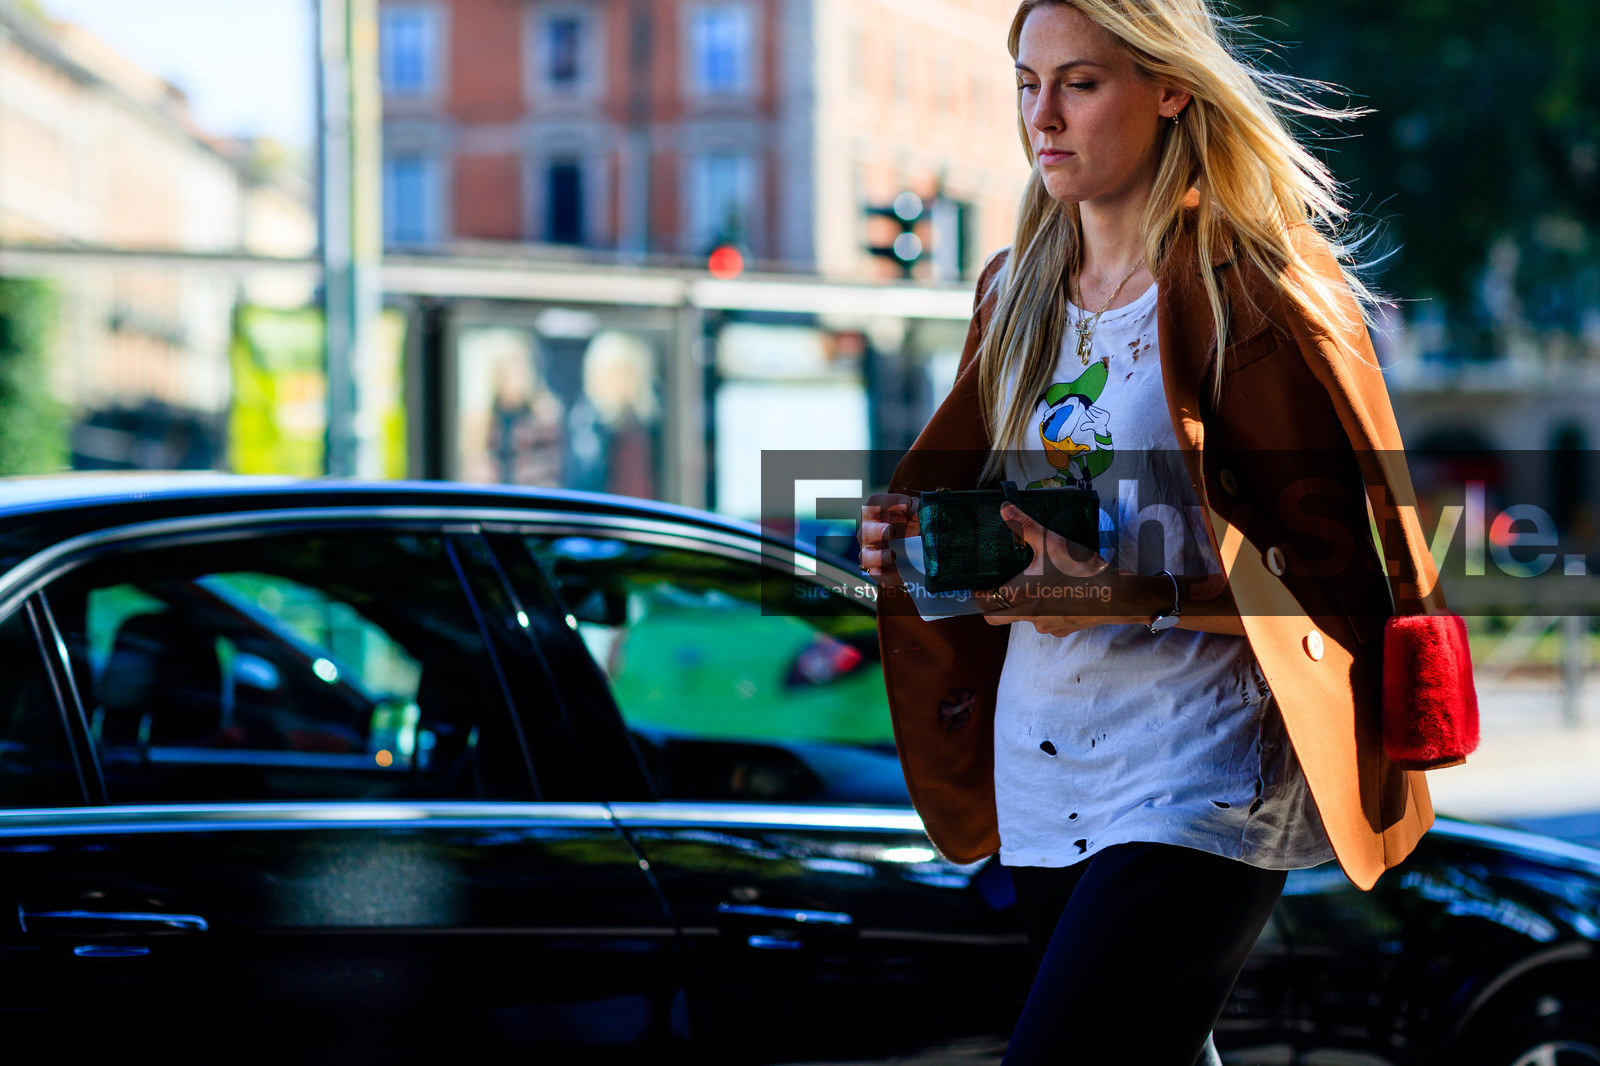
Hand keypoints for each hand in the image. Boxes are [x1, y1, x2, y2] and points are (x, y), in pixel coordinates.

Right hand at [859, 492, 918, 579]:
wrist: (927, 548)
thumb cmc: (918, 525)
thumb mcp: (920, 512)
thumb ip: (917, 507)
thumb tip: (912, 509)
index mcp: (879, 515)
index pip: (874, 504)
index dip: (887, 502)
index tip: (906, 504)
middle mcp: (871, 533)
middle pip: (864, 531)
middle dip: (876, 531)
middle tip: (891, 531)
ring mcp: (874, 554)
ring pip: (865, 556)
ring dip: (877, 556)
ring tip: (892, 555)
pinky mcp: (881, 572)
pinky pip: (878, 576)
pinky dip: (886, 576)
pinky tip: (899, 573)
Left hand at [975, 503, 1111, 631]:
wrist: (1115, 596)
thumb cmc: (1080, 570)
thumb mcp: (1051, 542)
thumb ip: (1025, 526)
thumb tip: (1004, 508)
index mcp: (1020, 596)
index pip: (984, 605)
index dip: (979, 595)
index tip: (981, 584)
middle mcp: (1028, 617)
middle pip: (998, 618)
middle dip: (995, 605)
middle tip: (1002, 586)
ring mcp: (1046, 626)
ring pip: (1024, 620)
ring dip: (1025, 606)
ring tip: (1039, 585)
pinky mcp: (1063, 630)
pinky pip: (1047, 623)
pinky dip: (1048, 612)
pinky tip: (1061, 595)